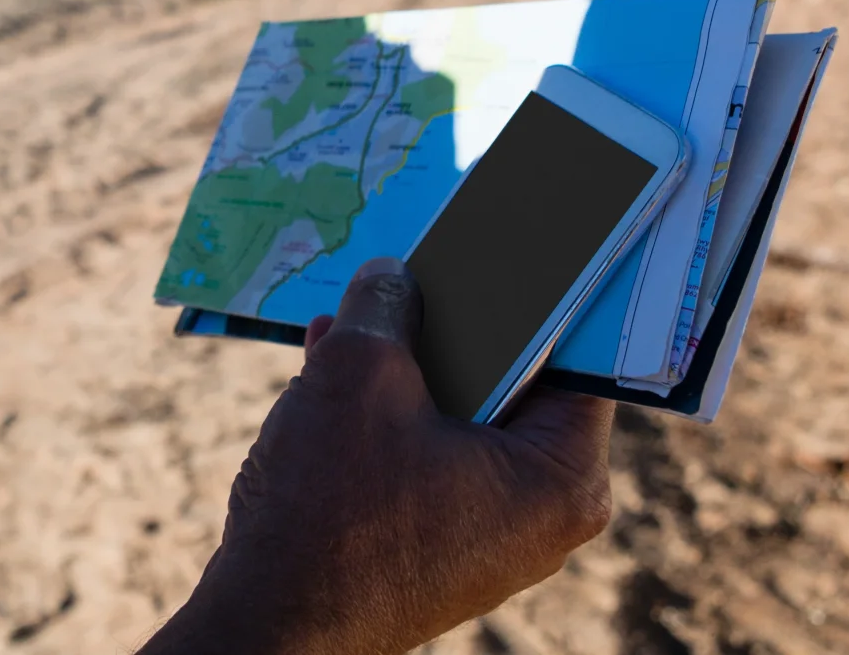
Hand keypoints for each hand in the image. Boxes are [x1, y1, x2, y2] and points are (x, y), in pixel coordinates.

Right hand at [142, 258, 611, 654]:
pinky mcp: (433, 540)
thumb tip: (392, 278)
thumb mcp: (358, 375)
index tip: (522, 232)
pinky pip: (423, 450)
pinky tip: (331, 360)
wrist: (272, 623)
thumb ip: (386, 307)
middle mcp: (539, 512)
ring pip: (457, 411)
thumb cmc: (332, 512)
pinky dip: (385, 407)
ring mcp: (485, 531)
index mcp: (561, 479)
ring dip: (406, 359)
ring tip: (354, 312)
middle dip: (453, 319)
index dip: (543, 289)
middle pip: (512, 380)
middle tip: (421, 261)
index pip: (577, 357)